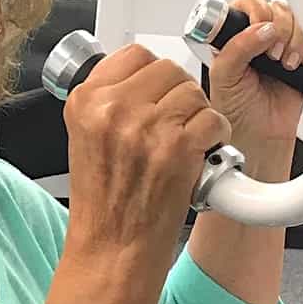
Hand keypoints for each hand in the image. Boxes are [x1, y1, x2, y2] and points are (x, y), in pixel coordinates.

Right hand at [62, 44, 231, 258]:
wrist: (113, 248)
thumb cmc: (104, 203)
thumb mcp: (86, 139)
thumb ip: (108, 102)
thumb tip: (143, 76)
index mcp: (86, 101)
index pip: (134, 54)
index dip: (154, 74)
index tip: (156, 94)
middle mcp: (113, 109)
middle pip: (168, 69)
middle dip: (179, 94)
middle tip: (174, 123)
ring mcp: (145, 127)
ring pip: (194, 92)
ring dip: (199, 115)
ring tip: (187, 141)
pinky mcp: (177, 147)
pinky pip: (214, 119)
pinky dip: (216, 136)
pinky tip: (200, 154)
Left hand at [205, 0, 302, 146]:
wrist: (260, 137)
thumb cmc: (235, 110)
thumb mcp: (223, 77)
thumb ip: (237, 49)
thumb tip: (262, 28)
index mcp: (232, 35)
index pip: (247, 3)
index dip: (257, 12)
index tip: (259, 33)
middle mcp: (256, 36)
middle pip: (277, 7)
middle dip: (280, 29)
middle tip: (272, 55)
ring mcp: (281, 43)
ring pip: (299, 18)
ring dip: (296, 39)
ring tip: (285, 64)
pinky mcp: (301, 54)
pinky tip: (301, 63)